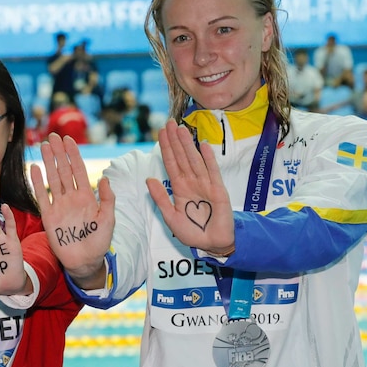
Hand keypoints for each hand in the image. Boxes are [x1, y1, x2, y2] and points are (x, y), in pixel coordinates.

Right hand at [31, 133, 114, 288]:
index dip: (74, 155)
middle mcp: (72, 198)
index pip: (79, 171)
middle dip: (59, 153)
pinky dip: (38, 182)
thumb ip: (107, 199)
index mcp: (87, 197)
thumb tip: (104, 178)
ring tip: (43, 146)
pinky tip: (34, 168)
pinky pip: (42, 196)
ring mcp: (59, 205)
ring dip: (48, 162)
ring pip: (53, 179)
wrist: (84, 261)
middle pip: (64, 170)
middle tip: (53, 137)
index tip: (69, 140)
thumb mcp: (108, 220)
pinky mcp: (48, 216)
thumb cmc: (99, 242)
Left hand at [146, 120, 234, 253]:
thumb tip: (149, 179)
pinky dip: (208, 158)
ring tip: (181, 129)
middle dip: (175, 140)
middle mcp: (191, 182)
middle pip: (181, 157)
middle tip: (169, 122)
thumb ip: (160, 198)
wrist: (213, 243)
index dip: (165, 148)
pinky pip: (212, 171)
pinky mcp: (218, 190)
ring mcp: (205, 184)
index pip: (170, 163)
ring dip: (188, 145)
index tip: (161, 132)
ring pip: (194, 160)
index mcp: (179, 188)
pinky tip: (203, 145)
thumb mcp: (170, 216)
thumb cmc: (192, 231)